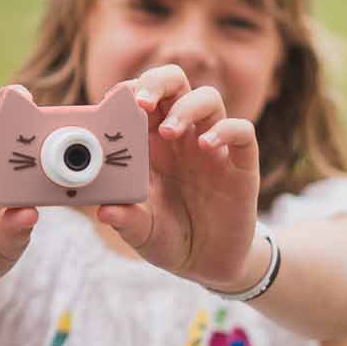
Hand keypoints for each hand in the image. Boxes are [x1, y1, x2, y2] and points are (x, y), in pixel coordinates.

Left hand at [96, 65, 260, 289]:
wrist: (207, 263)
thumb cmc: (167, 238)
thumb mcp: (142, 233)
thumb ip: (126, 220)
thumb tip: (105, 212)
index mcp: (149, 143)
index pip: (140, 98)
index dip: (127, 92)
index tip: (110, 102)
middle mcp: (181, 137)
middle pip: (175, 84)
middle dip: (157, 82)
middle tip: (142, 102)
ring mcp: (212, 147)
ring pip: (208, 99)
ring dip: (187, 106)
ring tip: (169, 131)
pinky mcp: (241, 164)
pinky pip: (242, 131)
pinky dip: (226, 130)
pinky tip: (206, 146)